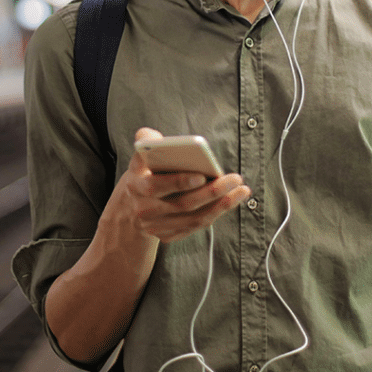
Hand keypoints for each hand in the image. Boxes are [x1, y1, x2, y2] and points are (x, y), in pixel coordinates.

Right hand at [118, 127, 250, 243]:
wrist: (130, 207)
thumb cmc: (143, 175)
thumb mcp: (139, 158)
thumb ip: (146, 141)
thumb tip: (153, 136)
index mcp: (137, 187)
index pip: (157, 186)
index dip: (179, 182)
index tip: (201, 175)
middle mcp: (146, 210)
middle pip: (183, 204)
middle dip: (212, 192)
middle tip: (234, 179)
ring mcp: (157, 226)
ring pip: (194, 218)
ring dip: (221, 205)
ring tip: (241, 190)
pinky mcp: (168, 235)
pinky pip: (196, 226)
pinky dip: (216, 213)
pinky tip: (231, 200)